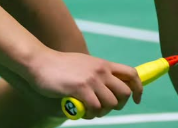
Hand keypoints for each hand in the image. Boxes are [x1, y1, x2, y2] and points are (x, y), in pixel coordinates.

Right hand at [27, 49, 142, 118]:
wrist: (40, 62)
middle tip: (105, 108)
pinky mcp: (81, 88)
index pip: (131, 74)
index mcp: (102, 64)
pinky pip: (96, 109)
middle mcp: (100, 70)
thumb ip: (96, 73)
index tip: (136, 99)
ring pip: (111, 104)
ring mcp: (91, 79)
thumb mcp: (83, 64)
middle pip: (125, 93)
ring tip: (89, 110)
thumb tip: (108, 88)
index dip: (138, 88)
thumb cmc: (59, 66)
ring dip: (102, 112)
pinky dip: (90, 114)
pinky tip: (80, 110)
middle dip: (118, 105)